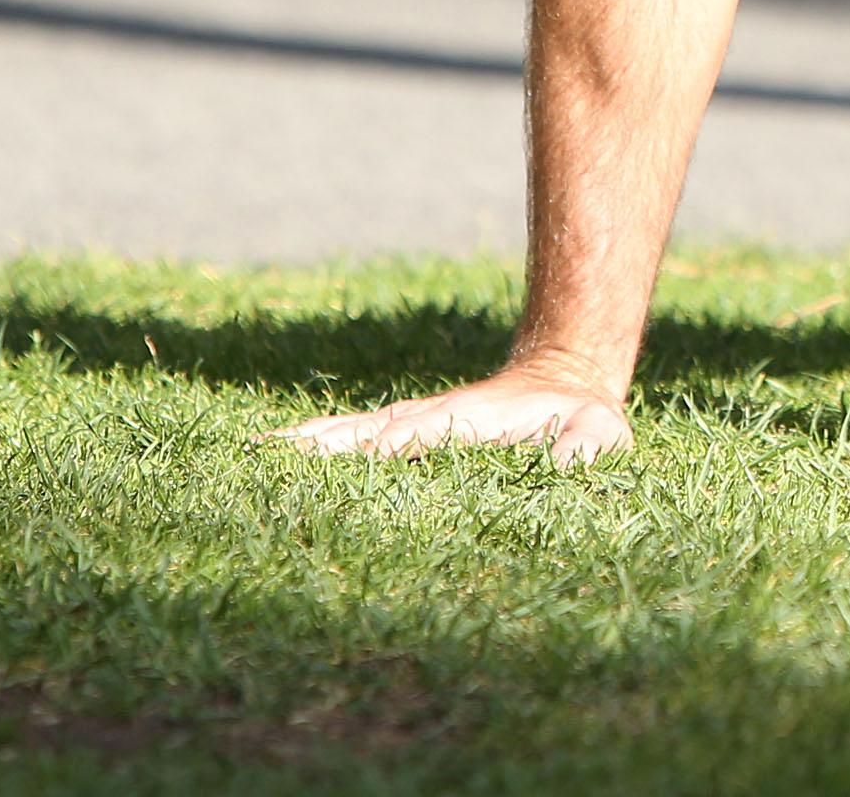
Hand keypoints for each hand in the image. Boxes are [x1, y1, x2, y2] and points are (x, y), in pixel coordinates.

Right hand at [274, 363, 631, 464]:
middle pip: (366, 431)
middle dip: (322, 447)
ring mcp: (409, 424)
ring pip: (348, 432)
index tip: (349, 463)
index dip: (388, 448)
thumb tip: (566, 467)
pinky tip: (268, 452)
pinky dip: (310, 445)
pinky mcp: (400, 434)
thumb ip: (586, 446)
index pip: (418, 435)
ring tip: (251, 455)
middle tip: (264, 461)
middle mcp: (427, 419)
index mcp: (468, 420)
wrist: (566, 382)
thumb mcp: (598, 433)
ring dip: (304, 445)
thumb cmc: (584, 419)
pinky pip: (350, 438)